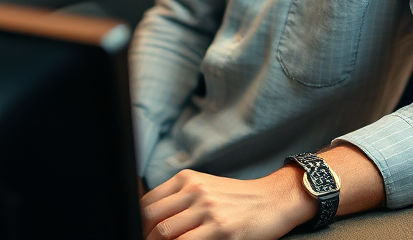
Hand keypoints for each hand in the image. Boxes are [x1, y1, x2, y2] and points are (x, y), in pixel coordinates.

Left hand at [140, 164, 315, 239]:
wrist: (273, 200)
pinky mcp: (220, 230)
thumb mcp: (206, 187)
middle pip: (152, 217)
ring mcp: (207, 210)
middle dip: (146, 236)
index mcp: (188, 178)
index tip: (141, 233)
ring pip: (164, 233)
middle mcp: (195, 190)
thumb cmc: (238, 198)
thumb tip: (153, 221)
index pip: (148, 201)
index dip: (139, 223)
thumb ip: (181, 198)